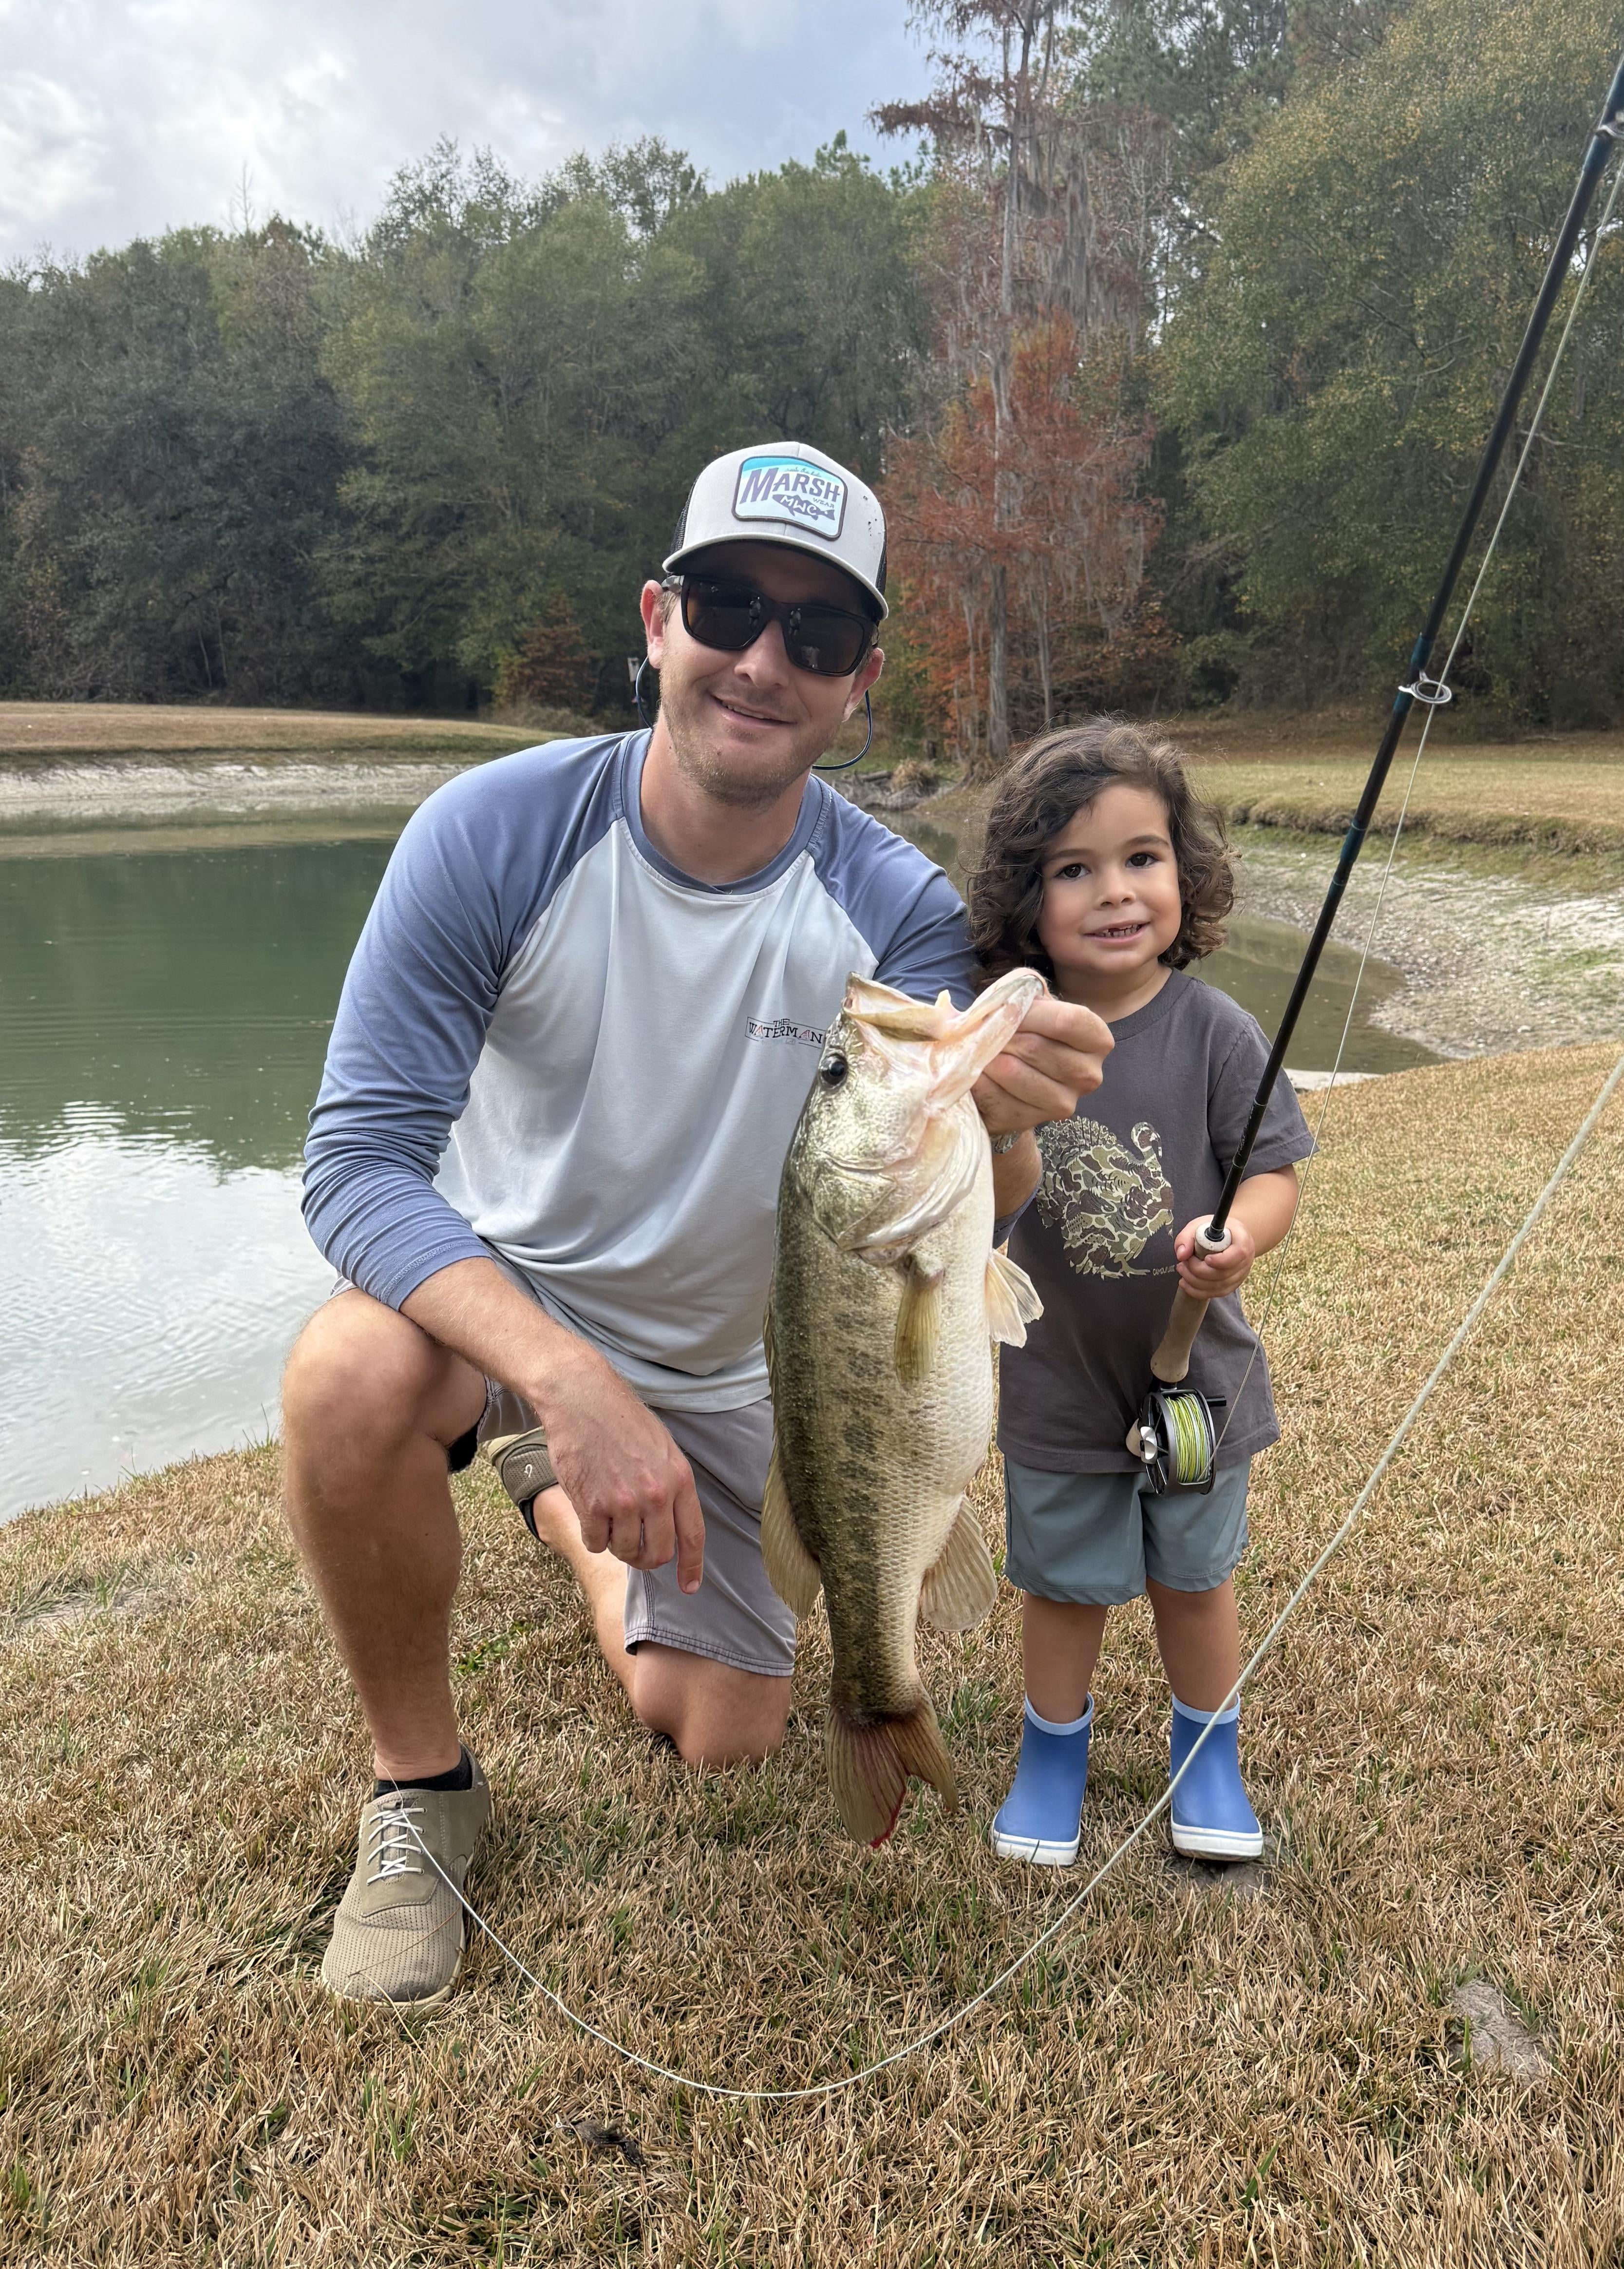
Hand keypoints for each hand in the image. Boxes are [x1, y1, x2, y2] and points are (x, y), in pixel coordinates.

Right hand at [532, 1346, 704, 1592]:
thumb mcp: (663, 1448)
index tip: (689, 1587)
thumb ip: (670, 1487)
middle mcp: (656, 1495)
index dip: (692, 1566)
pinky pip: (596, 1543)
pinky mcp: (592, 1505)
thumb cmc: (623, 1420)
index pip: (693, 1535)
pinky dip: (593, 1537)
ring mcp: (623, 1502)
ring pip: (626, 1551)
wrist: (582, 1398)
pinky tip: (591, 1516)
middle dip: (647, 1558)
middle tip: (636, 1548)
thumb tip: (670, 1525)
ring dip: (618, 1545)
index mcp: (679, 1479)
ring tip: (610, 1521)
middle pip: (658, 1553)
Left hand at [972, 992, 1111, 1138]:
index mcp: (1097, 1040)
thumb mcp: (1031, 1001)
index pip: (1067, 1021)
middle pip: (1036, 1047)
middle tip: (984, 1031)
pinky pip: (995, 1097)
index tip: (1004, 1009)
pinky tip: (975, 1073)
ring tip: (980, 1050)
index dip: (1029, 1013)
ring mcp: (1063, 1103)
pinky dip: (978, 1081)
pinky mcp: (1032, 1121)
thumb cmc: (1025, 1030)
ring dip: (988, 1058)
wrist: (1013, 1075)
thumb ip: (1022, 990)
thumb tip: (1001, 1001)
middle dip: (1002, 1035)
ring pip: (1014, 1073)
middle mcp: (1088, 1075)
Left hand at [1174, 1215, 1255, 1297]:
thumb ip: (1187, 1237)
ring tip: (1182, 1269)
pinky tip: (1186, 1283)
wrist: (1227, 1237)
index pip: (1238, 1254)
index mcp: (1242, 1240)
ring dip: (1195, 1281)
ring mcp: (1240, 1275)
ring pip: (1218, 1287)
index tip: (1205, 1258)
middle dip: (1198, 1271)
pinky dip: (1198, 1291)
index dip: (1220, 1260)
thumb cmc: (1214, 1230)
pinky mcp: (1232, 1285)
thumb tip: (1182, 1254)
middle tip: (1184, 1262)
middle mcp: (1245, 1260)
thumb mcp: (1199, 1225)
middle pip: (1223, 1274)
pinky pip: (1216, 1293)